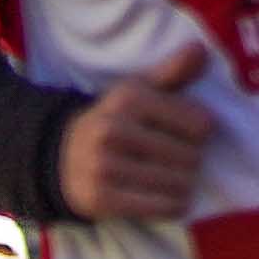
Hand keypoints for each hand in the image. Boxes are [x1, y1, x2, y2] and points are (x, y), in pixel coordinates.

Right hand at [50, 46, 215, 221]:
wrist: (57, 157)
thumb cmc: (113, 122)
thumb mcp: (137, 91)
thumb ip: (172, 72)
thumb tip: (200, 50)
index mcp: (128, 99)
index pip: (200, 124)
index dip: (199, 132)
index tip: (183, 134)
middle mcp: (114, 130)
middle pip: (191, 157)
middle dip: (191, 162)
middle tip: (175, 161)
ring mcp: (104, 166)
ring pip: (179, 184)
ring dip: (183, 186)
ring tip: (168, 179)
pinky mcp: (101, 198)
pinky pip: (164, 208)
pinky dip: (173, 206)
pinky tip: (163, 198)